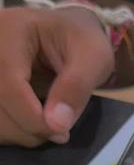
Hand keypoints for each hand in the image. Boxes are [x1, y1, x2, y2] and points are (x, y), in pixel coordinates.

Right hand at [0, 6, 114, 145]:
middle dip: (30, 128)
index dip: (33, 118)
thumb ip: (77, 86)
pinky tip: (32, 123)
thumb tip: (57, 124)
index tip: (62, 133)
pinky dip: (13, 130)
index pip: (8, 86)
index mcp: (8, 31)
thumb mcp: (93, 56)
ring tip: (48, 124)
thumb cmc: (80, 42)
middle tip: (59, 130)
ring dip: (21, 133)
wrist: (66, 36)